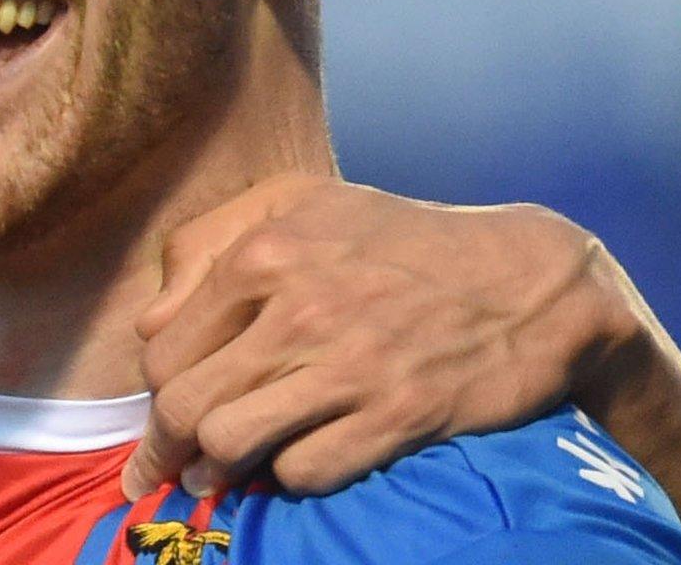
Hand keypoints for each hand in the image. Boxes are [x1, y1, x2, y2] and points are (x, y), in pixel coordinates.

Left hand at [122, 178, 626, 499]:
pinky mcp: (397, 416)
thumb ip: (209, 245)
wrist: (529, 280)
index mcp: (265, 253)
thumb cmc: (403, 242)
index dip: (152, 397)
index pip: (163, 351)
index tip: (159, 422)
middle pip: (183, 405)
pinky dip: (290, 476)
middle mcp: (297, 308)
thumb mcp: (302, 204)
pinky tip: (297, 461)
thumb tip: (150, 323)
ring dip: (217, 471)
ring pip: (229, 443)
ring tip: (218, 476)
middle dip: (163, 450)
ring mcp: (349, 365)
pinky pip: (304, 472)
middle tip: (165, 472)